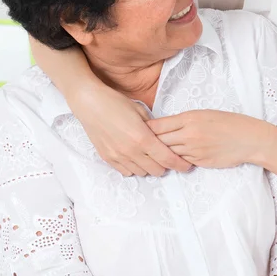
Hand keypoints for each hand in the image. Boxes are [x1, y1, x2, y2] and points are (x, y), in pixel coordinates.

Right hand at [68, 82, 191, 176]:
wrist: (90, 104)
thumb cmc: (116, 103)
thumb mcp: (141, 112)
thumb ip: (154, 128)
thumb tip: (164, 137)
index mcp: (143, 138)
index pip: (167, 159)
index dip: (179, 164)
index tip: (186, 166)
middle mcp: (131, 151)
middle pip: (156, 170)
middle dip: (164, 165)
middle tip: (166, 157)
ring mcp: (118, 156)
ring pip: (141, 172)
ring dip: (149, 166)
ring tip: (149, 155)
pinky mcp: (108, 158)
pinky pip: (126, 171)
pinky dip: (134, 167)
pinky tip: (135, 156)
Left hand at [147, 110, 272, 168]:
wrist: (249, 138)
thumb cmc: (229, 123)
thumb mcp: (205, 114)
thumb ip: (185, 120)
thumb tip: (166, 127)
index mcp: (189, 118)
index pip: (158, 125)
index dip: (146, 129)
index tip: (138, 131)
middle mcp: (189, 133)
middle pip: (158, 140)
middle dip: (148, 144)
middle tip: (138, 146)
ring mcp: (193, 149)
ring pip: (168, 153)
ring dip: (160, 155)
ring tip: (151, 155)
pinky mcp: (199, 161)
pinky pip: (181, 161)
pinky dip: (175, 161)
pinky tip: (171, 160)